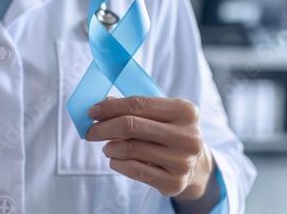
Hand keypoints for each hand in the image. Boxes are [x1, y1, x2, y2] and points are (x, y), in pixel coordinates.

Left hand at [86, 96, 214, 199]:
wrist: (195, 165)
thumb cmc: (169, 133)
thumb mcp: (159, 114)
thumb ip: (132, 107)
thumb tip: (101, 106)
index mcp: (185, 111)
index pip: (138, 104)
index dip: (111, 107)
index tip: (92, 112)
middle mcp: (187, 135)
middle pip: (131, 125)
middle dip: (104, 128)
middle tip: (91, 131)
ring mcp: (183, 160)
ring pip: (130, 149)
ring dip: (110, 148)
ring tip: (108, 147)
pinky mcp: (175, 182)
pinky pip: (135, 170)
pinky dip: (117, 163)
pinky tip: (115, 160)